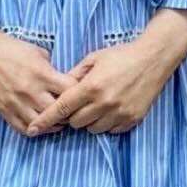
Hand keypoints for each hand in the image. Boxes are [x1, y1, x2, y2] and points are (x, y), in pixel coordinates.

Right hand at [0, 14, 80, 137]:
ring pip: (42, 124)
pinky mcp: (4, 110)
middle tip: (72, 112)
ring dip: (53, 125)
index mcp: (42, 74)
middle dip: (68, 113)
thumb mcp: (39, 53)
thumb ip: (53, 70)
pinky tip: (40, 125)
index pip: (70, 91)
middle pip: (58, 112)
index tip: (80, 95)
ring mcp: (16, 103)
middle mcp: (30, 91)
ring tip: (58, 121)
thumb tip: (66, 82)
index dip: (78, 94)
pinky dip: (34, 130)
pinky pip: (23, 128)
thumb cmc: (12, 49)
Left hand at [26, 36, 178, 136]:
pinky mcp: (131, 119)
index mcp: (91, 86)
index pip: (62, 108)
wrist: (154, 59)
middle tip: (81, 102)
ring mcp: (119, 113)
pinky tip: (112, 108)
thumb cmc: (122, 55)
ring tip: (98, 104)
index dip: (45, 120)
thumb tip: (60, 88)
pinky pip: (111, 130)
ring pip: (92, 129)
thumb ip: (75, 75)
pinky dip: (107, 123)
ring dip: (90, 120)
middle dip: (73, 115)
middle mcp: (104, 103)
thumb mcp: (94, 58)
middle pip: (75, 123)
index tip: (33, 129)